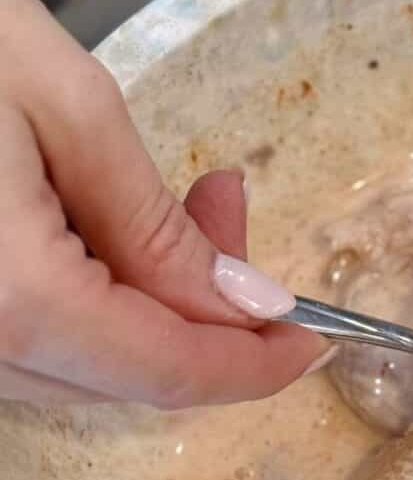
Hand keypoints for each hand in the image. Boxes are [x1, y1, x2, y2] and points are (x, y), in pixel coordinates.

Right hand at [0, 0, 329, 407]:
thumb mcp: (65, 105)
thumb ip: (159, 227)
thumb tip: (246, 306)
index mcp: (14, 299)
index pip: (171, 373)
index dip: (258, 365)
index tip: (316, 339)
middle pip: (133, 373)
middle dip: (212, 309)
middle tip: (231, 204)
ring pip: (87, 360)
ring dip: (158, 294)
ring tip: (189, 193)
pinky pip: (38, 333)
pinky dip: (99, 291)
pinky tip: (109, 215)